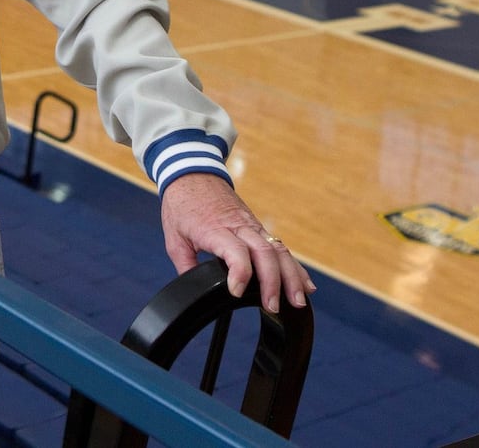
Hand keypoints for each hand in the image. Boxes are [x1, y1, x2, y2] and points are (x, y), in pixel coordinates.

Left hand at [159, 172, 313, 313]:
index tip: (236, 293)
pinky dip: (294, 266)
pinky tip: (305, 284)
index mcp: (215, 228)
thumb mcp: (174, 237)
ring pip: (278, 250)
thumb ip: (185, 265)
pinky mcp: (258, 227)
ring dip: (291, 277)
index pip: (235, 250)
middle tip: (273, 306)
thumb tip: (193, 289)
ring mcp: (252, 225)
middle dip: (273, 282)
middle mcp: (239, 226)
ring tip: (298, 302)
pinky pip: (280, 246)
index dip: (240, 272)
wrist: (193, 173)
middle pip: (264, 252)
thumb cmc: (183, 204)